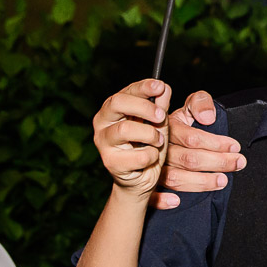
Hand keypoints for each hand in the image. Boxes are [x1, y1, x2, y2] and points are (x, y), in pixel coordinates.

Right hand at [92, 79, 171, 199]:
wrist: (141, 180)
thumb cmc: (148, 146)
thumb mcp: (158, 123)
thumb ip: (160, 106)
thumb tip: (164, 88)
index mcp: (112, 109)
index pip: (126, 91)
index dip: (143, 87)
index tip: (160, 86)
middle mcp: (103, 123)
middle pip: (117, 103)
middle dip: (144, 107)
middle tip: (161, 116)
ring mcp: (103, 143)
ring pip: (126, 129)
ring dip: (150, 135)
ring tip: (158, 141)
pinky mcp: (111, 163)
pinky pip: (138, 155)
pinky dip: (151, 155)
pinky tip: (150, 158)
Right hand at [151, 90, 245, 209]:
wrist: (151, 134)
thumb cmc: (177, 123)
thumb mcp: (188, 107)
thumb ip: (200, 102)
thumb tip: (208, 117)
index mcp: (169, 128)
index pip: (193, 138)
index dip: (216, 143)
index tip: (235, 146)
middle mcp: (159, 149)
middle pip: (189, 160)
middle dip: (218, 162)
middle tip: (239, 163)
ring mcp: (152, 168)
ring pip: (175, 178)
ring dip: (200, 182)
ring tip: (223, 181)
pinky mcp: (147, 184)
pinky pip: (150, 196)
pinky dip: (162, 200)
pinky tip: (177, 202)